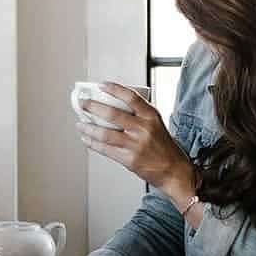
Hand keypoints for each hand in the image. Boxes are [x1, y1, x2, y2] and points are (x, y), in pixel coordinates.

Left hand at [76, 82, 196, 194]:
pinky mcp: (129, 159)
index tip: (101, 85)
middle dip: (93, 107)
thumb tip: (114, 105)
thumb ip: (140, 115)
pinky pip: (106, 149)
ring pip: (105, 133)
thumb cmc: (164, 147)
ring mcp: (136, 145)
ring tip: (80, 124)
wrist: (174, 170)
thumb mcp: (157, 125)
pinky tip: (87, 139)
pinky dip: (93, 143)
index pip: (131, 97)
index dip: (114, 89)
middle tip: (83, 103)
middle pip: (113, 114)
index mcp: (151, 116)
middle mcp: (144, 129)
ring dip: (88, 128)